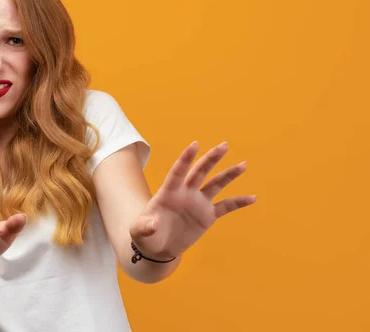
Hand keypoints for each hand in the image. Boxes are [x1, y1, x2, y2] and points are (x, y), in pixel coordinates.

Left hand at [129, 141, 255, 259]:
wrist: (158, 247)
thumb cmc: (145, 235)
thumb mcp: (139, 232)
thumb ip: (145, 227)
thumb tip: (154, 224)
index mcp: (168, 192)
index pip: (178, 172)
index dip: (186, 159)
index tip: (195, 144)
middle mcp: (185, 193)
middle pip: (200, 172)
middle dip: (211, 158)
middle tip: (224, 145)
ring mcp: (198, 203)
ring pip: (215, 185)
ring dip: (229, 175)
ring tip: (243, 165)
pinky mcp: (207, 216)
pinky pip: (225, 206)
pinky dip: (238, 202)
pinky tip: (252, 197)